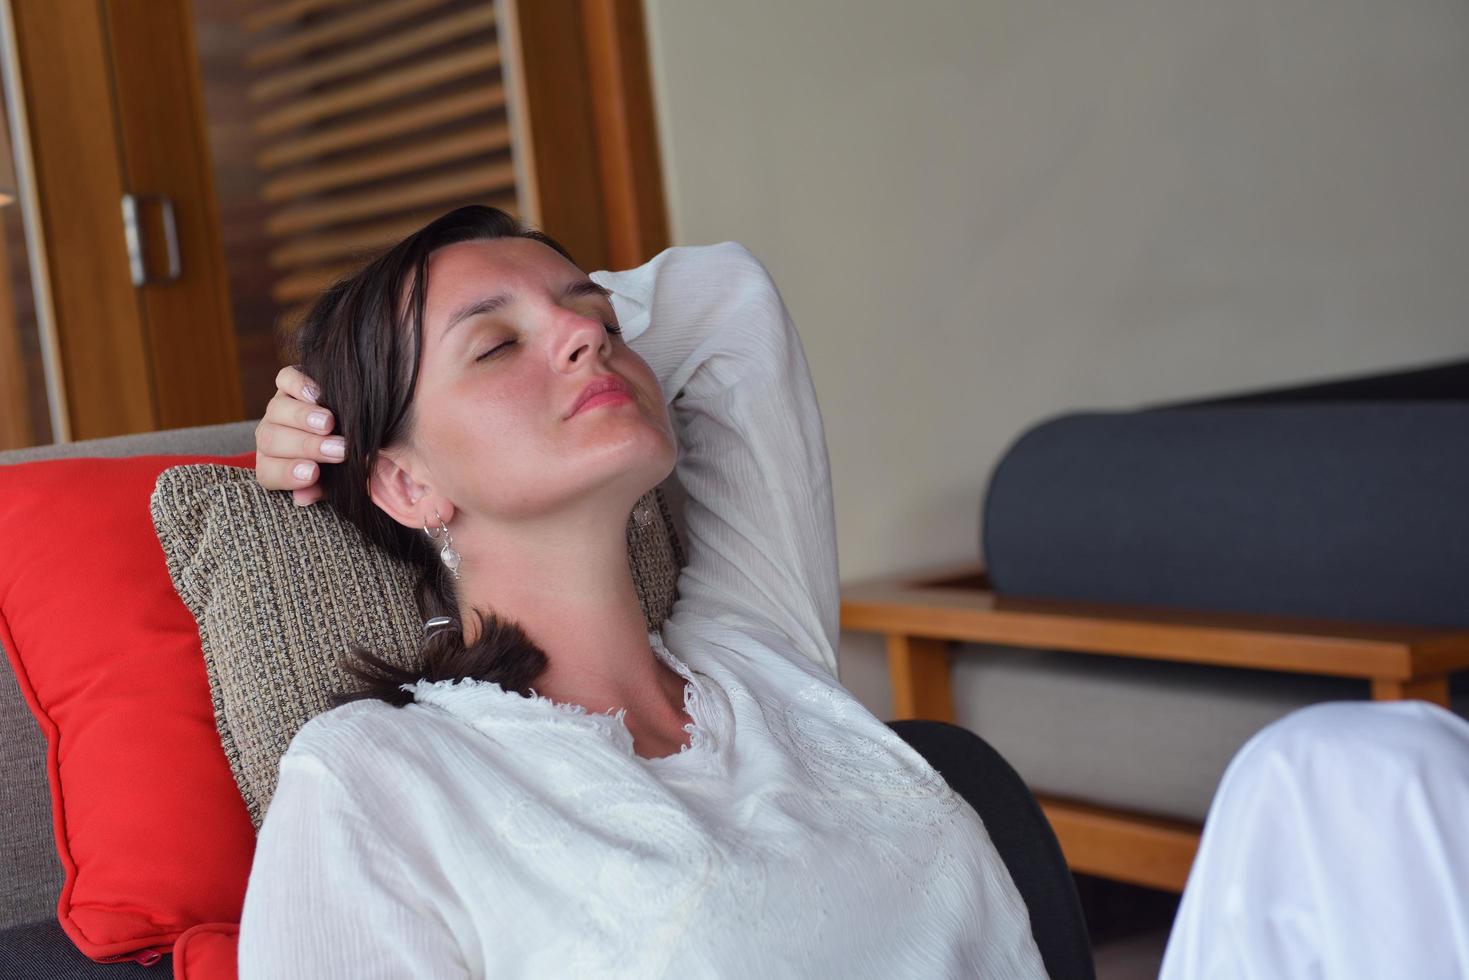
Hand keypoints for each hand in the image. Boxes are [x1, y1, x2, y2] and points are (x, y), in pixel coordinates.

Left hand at [254, 365, 343, 506]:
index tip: (314, 473)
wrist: (349, 425)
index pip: (269, 472)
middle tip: (339, 450)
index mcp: (275, 465)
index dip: (287, 473)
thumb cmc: (343, 463)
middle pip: (272, 439)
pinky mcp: (289, 382)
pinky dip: (300, 385)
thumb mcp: (335, 481)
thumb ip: (322, 489)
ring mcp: (278, 407)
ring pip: (278, 410)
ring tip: (329, 423)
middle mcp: (271, 435)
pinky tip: (318, 394)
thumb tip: (303, 498)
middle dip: (306, 445)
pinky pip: (286, 379)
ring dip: (303, 417)